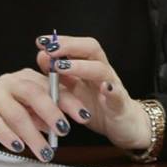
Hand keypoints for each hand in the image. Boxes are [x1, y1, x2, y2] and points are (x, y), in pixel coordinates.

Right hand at [0, 68, 68, 159]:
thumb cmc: (3, 113)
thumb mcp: (28, 112)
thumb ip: (43, 117)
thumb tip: (61, 127)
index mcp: (27, 78)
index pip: (52, 87)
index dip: (69, 101)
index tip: (84, 117)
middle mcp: (11, 81)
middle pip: (34, 94)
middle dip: (52, 113)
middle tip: (64, 132)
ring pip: (17, 113)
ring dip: (33, 135)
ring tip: (44, 152)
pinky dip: (9, 136)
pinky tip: (18, 147)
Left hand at [37, 33, 152, 153]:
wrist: (124, 125)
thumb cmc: (98, 106)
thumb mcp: (74, 91)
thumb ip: (59, 75)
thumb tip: (42, 56)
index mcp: (90, 67)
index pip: (78, 46)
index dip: (61, 41)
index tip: (41, 41)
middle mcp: (103, 72)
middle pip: (91, 49)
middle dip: (69, 46)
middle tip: (50, 50)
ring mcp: (113, 86)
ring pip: (101, 69)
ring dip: (81, 66)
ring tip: (61, 67)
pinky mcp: (120, 105)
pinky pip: (117, 95)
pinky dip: (111, 90)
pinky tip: (105, 88)